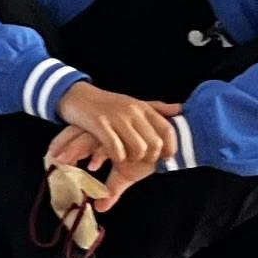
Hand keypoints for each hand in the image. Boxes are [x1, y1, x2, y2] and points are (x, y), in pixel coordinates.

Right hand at [53, 86, 176, 183]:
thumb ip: (156, 108)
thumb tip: (181, 109)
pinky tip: (113, 156)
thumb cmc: (107, 104)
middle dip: (149, 157)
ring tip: (126, 159)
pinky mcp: (100, 124)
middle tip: (140, 161)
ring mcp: (116, 117)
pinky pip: (116, 148)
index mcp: (143, 108)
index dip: (170, 147)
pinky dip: (117, 157)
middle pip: (154, 144)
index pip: (167, 130)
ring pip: (138, 148)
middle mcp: (133, 111)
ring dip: (133, 159)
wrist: (76, 96)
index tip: (164, 158)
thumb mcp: (133, 103)